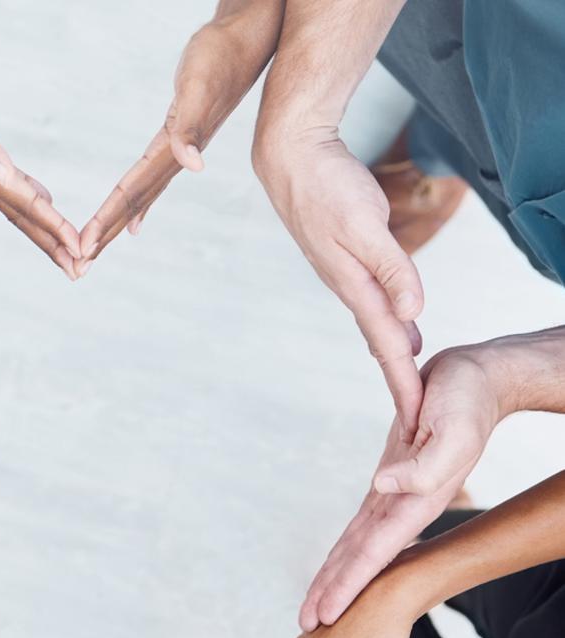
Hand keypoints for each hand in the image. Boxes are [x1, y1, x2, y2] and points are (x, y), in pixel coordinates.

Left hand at [77, 1, 281, 271]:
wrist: (244, 44)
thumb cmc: (220, 60)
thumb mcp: (199, 89)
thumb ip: (193, 129)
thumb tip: (194, 167)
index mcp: (170, 153)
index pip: (130, 194)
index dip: (106, 220)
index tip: (84, 247)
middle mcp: (172, 161)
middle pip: (131, 206)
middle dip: (104, 236)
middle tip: (79, 265)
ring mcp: (175, 156)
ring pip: (138, 200)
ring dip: (115, 226)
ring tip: (96, 251)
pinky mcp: (176, 144)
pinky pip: (150, 185)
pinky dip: (138, 207)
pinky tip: (132, 223)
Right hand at [253, 124, 424, 434]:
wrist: (290, 156)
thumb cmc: (326, 185)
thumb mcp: (366, 224)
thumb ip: (392, 268)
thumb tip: (413, 312)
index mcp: (353, 283)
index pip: (387, 341)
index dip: (402, 380)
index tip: (414, 414)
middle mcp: (347, 284)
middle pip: (380, 339)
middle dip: (397, 377)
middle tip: (413, 412)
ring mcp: (342, 271)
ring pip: (375, 319)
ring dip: (392, 349)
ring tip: (407, 376)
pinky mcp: (342, 256)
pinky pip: (369, 298)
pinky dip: (384, 320)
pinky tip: (393, 321)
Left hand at [300, 339, 517, 630]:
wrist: (478, 379)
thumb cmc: (467, 399)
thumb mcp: (453, 428)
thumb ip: (424, 465)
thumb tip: (383, 485)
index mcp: (418, 502)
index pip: (373, 554)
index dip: (347, 585)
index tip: (324, 615)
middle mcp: (404, 505)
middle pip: (359, 559)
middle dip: (334, 593)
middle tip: (306, 625)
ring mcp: (395, 495)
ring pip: (357, 544)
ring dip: (337, 576)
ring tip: (317, 605)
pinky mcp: (388, 479)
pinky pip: (362, 522)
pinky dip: (347, 548)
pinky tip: (338, 563)